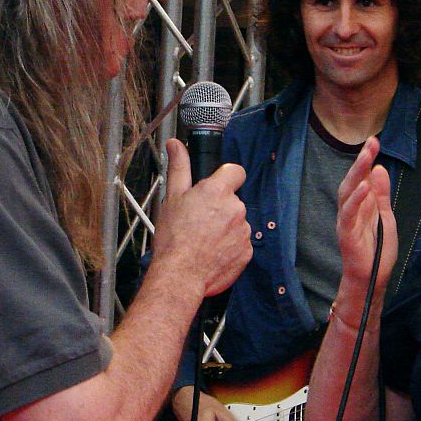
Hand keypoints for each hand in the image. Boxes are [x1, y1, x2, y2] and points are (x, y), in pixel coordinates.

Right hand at [151, 139, 251, 298]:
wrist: (181, 274)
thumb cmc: (174, 239)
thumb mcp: (172, 198)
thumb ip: (179, 168)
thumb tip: (176, 146)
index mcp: (218, 191)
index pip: (236, 171)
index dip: (226, 177)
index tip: (216, 186)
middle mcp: (236, 208)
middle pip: (233, 200)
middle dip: (220, 207)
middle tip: (199, 220)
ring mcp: (244, 230)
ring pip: (237, 222)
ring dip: (225, 227)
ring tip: (204, 239)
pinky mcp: (247, 251)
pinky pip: (240, 242)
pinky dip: (229, 246)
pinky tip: (212, 252)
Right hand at [336, 137, 397, 296]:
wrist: (371, 278)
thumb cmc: (376, 250)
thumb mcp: (385, 216)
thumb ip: (381, 194)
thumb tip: (380, 169)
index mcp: (360, 204)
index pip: (361, 177)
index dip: (366, 159)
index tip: (374, 141)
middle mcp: (350, 209)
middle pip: (352, 180)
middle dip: (361, 160)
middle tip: (371, 142)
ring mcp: (347, 220)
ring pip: (347, 192)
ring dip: (357, 173)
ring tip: (367, 156)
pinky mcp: (346, 233)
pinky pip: (349, 214)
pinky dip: (355, 199)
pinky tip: (363, 187)